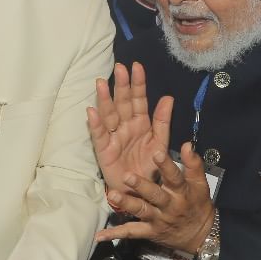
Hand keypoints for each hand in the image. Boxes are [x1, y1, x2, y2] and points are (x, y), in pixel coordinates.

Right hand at [88, 63, 173, 195]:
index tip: (136, 66)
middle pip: (122, 103)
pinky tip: (92, 112)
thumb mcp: (160, 143)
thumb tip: (168, 97)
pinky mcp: (104, 150)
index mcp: (140, 123)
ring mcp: (113, 137)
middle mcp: (125, 126)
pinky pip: (99, 135)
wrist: (140, 193)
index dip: (138, 84)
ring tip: (101, 83)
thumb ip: (163, 122)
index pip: (139, 99)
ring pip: (109, 114)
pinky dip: (96, 124)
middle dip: (121, 85)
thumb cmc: (149, 167)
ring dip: (104, 99)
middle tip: (119, 68)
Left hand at [96, 142, 214, 252]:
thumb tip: (186, 144)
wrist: (201, 236)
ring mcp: (158, 219)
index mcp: (181, 191)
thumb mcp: (200, 184)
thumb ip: (193, 164)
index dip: (166, 166)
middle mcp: (169, 206)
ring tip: (113, 195)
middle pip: (154, 195)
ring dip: (126, 204)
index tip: (157, 153)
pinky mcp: (149, 232)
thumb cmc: (197, 204)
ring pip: (141, 211)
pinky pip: (131, 233)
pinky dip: (115, 234)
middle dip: (141, 186)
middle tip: (127, 175)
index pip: (175, 177)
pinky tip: (100, 235)